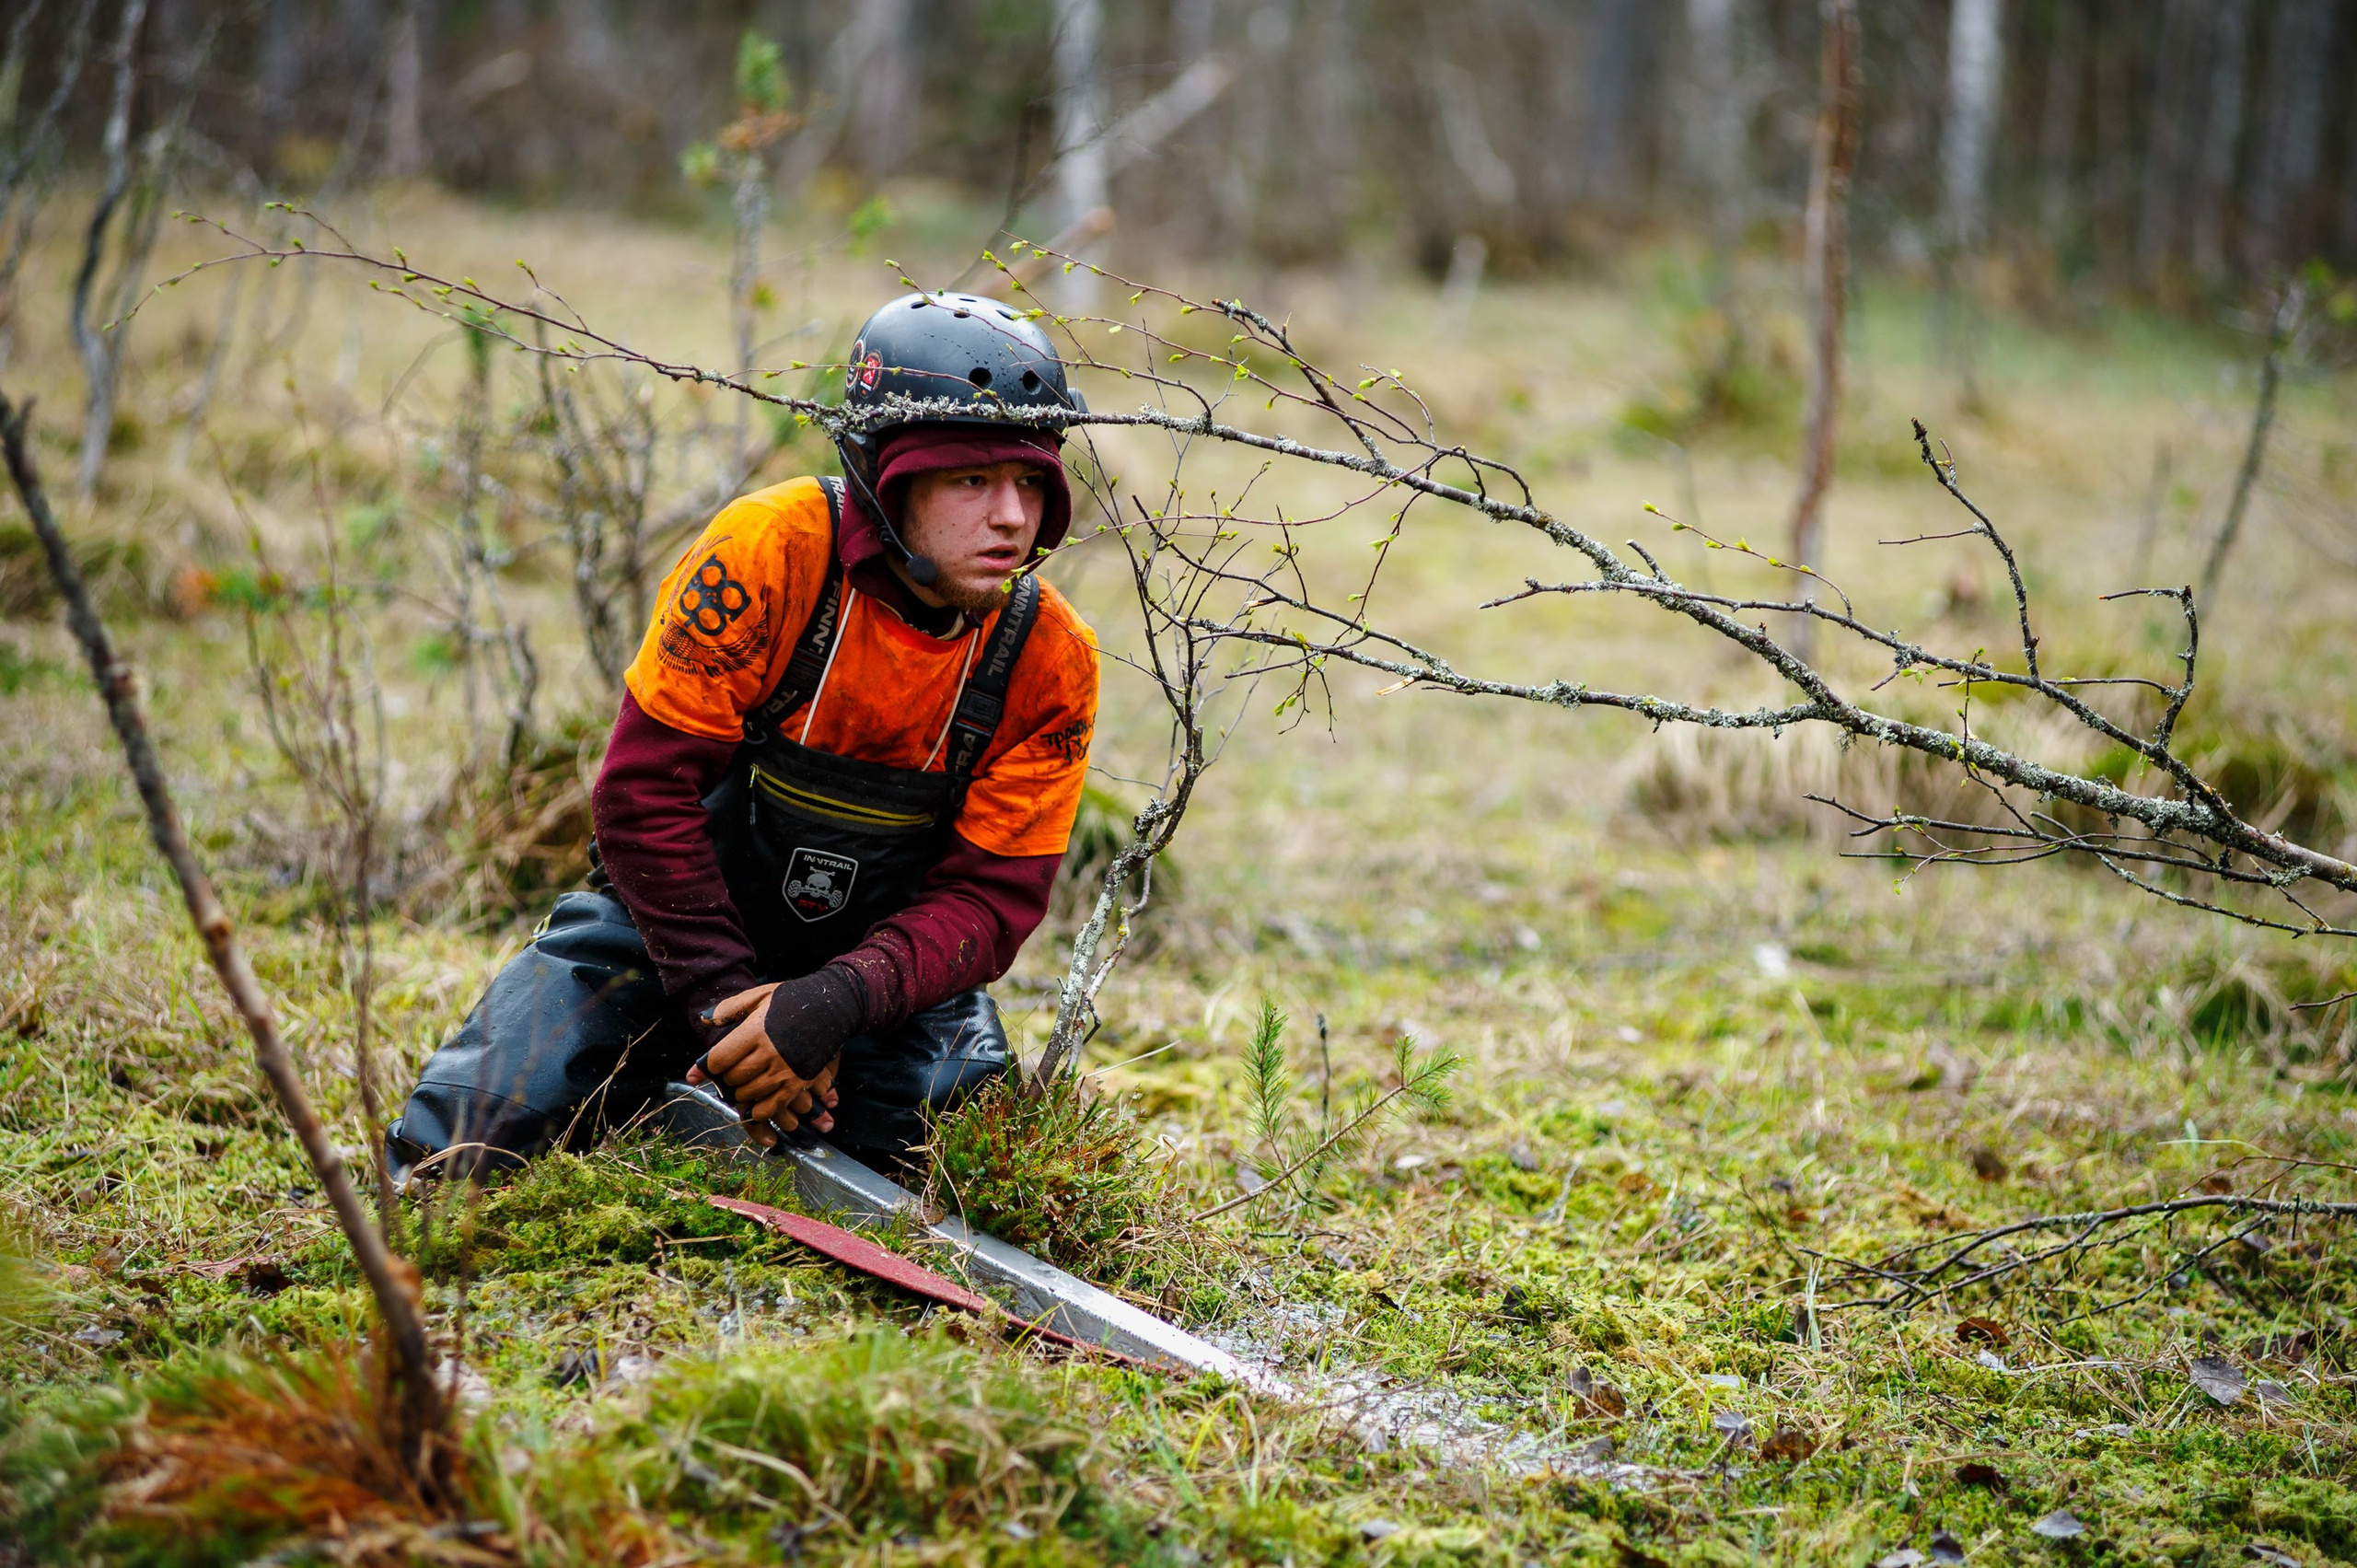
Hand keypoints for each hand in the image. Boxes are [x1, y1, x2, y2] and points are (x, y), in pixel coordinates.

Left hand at [686, 984, 839, 1146]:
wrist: (832, 1007)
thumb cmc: (792, 1000)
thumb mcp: (759, 996)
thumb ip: (728, 1009)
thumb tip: (703, 1023)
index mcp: (755, 1031)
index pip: (719, 1059)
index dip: (707, 1066)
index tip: (704, 1069)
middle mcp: (769, 1053)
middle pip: (733, 1078)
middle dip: (728, 1076)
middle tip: (733, 1069)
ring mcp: (785, 1070)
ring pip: (748, 1093)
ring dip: (742, 1090)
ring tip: (747, 1080)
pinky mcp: (798, 1083)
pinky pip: (770, 1107)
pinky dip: (758, 1110)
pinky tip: (755, 1103)